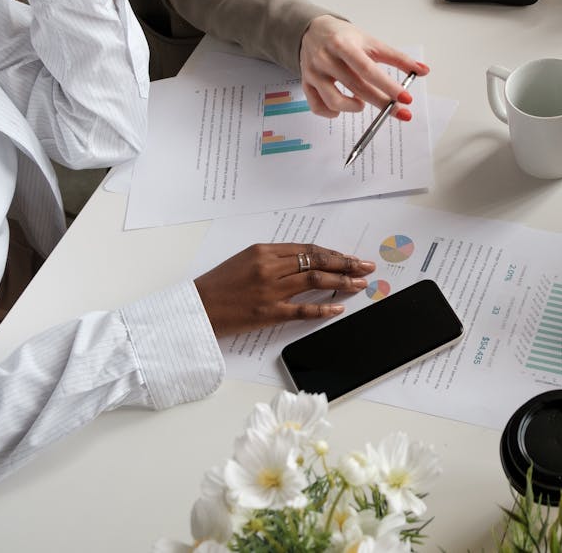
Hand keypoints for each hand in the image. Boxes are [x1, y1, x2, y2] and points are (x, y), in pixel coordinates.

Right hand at [193, 243, 375, 336]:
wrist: (196, 308)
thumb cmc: (219, 285)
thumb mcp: (245, 260)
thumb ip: (274, 258)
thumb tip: (305, 260)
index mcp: (264, 251)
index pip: (308, 249)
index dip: (333, 253)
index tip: (350, 257)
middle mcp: (270, 267)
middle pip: (317, 261)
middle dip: (346, 263)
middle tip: (365, 266)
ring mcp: (271, 290)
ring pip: (315, 281)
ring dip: (342, 281)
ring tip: (360, 283)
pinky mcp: (268, 313)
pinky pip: (302, 309)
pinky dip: (323, 308)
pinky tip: (338, 307)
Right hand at [298, 15, 428, 118]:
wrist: (311, 30)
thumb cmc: (345, 37)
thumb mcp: (371, 42)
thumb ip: (397, 57)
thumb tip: (423, 70)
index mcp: (344, 45)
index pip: (368, 69)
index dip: (388, 86)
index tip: (406, 98)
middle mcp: (326, 59)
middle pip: (356, 87)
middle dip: (382, 103)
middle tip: (400, 112)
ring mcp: (313, 73)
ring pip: (334, 101)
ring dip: (354, 108)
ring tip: (362, 102)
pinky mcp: (306, 84)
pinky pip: (318, 107)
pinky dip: (333, 113)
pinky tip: (344, 107)